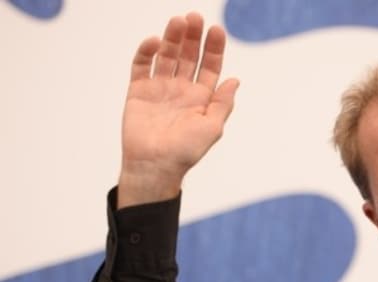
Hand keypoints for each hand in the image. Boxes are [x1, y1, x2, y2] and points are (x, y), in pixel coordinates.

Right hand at [118, 13, 238, 207]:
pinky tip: (154, 41)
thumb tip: (235, 79)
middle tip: (194, 17)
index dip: (213, 48)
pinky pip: (142, 66)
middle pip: (188, 56)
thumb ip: (223, 103)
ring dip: (171, 38)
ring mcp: (160, 88)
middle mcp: (181, 89)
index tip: (216, 30)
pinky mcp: (138, 91)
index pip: (209, 66)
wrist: (155, 165)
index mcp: (201, 97)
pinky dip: (146, 52)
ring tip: (177, 21)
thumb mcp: (212, 128)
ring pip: (166, 56)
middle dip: (192, 37)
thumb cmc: (186, 151)